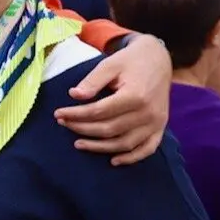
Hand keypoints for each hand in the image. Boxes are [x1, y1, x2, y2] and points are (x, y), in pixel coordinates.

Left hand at [54, 35, 170, 165]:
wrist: (158, 59)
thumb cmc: (130, 61)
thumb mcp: (109, 64)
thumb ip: (92, 81)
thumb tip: (74, 95)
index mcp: (135, 95)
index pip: (99, 111)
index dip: (76, 115)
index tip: (58, 114)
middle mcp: (148, 113)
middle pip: (110, 129)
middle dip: (83, 129)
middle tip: (64, 124)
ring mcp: (156, 122)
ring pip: (125, 143)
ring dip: (100, 147)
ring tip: (78, 144)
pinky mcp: (160, 127)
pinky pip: (147, 149)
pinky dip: (131, 158)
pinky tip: (113, 160)